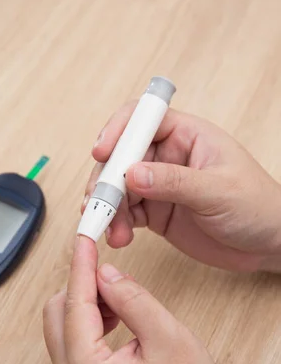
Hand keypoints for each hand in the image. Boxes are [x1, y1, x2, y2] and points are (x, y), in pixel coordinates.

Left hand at [43, 236, 233, 363]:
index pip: (74, 304)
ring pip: (60, 329)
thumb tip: (104, 274)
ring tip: (120, 302)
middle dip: (79, 287)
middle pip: (55, 315)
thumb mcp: (167, 337)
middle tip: (108, 272)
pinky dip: (86, 325)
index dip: (81, 267)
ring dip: (83, 306)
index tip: (83, 239)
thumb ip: (132, 299)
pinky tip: (114, 320)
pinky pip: (70, 346)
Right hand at [84, 105, 280, 271]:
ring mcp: (159, 185)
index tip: (101, 153)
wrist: (269, 243)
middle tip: (99, 203)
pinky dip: (116, 224)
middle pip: (121, 156)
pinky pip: (126, 214)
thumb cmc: (257, 205)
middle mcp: (168, 156)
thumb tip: (133, 174)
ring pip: (119, 188)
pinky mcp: (156, 212)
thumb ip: (175, 182)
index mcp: (186, 135)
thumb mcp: (218, 190)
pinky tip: (118, 237)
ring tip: (109, 229)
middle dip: (106, 179)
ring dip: (108, 207)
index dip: (117, 131)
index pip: (142, 119)